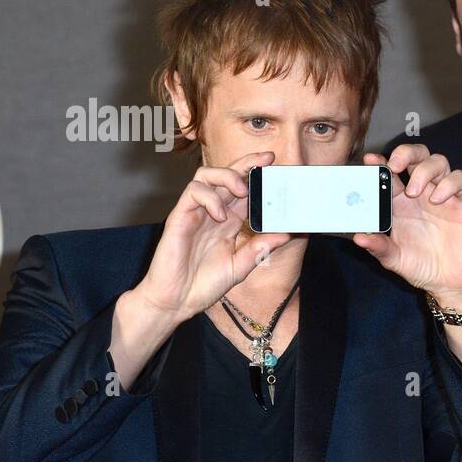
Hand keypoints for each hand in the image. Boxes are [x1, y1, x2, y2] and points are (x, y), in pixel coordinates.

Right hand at [132, 150, 291, 325]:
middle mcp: (213, 213)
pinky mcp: (180, 217)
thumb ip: (260, 250)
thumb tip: (286, 234)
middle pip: (228, 176)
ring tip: (243, 190)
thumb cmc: (203, 285)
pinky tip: (220, 215)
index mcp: (228, 222)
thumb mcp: (240, 267)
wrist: (176, 302)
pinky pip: (192, 192)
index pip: (245, 191)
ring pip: (207, 176)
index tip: (278, 170)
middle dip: (247, 163)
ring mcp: (195, 213)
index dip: (259, 177)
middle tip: (267, 160)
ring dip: (227, 176)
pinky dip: (209, 197)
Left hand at [353, 145, 461, 308]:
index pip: (390, 172)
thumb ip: (378, 247)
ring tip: (414, 191)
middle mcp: (422, 193)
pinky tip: (438, 199)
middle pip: (416, 156)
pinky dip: (449, 183)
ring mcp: (443, 195)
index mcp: (400, 202)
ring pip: (438, 161)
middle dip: (405, 153)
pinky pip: (460, 179)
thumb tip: (358, 238)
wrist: (451, 282)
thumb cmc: (422, 267)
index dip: (381, 162)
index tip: (370, 160)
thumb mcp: (394, 259)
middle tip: (394, 165)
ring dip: (424, 169)